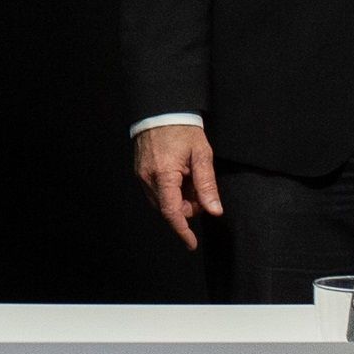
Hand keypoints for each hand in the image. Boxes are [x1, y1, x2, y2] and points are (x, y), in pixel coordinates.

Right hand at [134, 122, 222, 249]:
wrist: (161, 110)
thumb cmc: (182, 130)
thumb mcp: (201, 155)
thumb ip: (207, 185)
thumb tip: (214, 211)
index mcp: (164, 175)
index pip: (172, 212)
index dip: (183, 230)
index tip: (191, 243)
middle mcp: (148, 178)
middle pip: (169, 208)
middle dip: (187, 207)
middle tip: (201, 189)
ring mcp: (141, 175)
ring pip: (162, 201)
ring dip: (179, 198)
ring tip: (190, 178)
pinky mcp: (139, 172)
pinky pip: (156, 191)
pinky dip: (170, 190)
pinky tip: (180, 176)